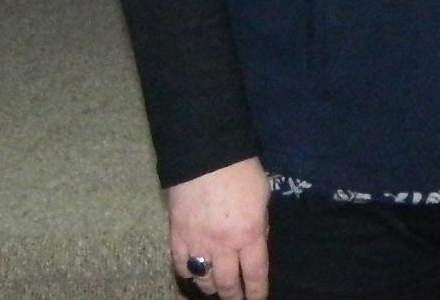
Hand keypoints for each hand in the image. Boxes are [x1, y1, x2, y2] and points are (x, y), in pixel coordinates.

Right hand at [167, 157, 270, 299]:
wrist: (204, 154)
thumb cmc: (241, 169)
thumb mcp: (262, 195)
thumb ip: (259, 222)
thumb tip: (256, 241)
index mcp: (249, 233)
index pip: (255, 273)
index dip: (257, 291)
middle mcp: (223, 245)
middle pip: (227, 283)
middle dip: (233, 296)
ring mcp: (197, 243)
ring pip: (203, 278)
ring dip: (211, 287)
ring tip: (216, 288)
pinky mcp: (177, 237)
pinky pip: (181, 266)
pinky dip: (188, 273)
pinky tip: (193, 273)